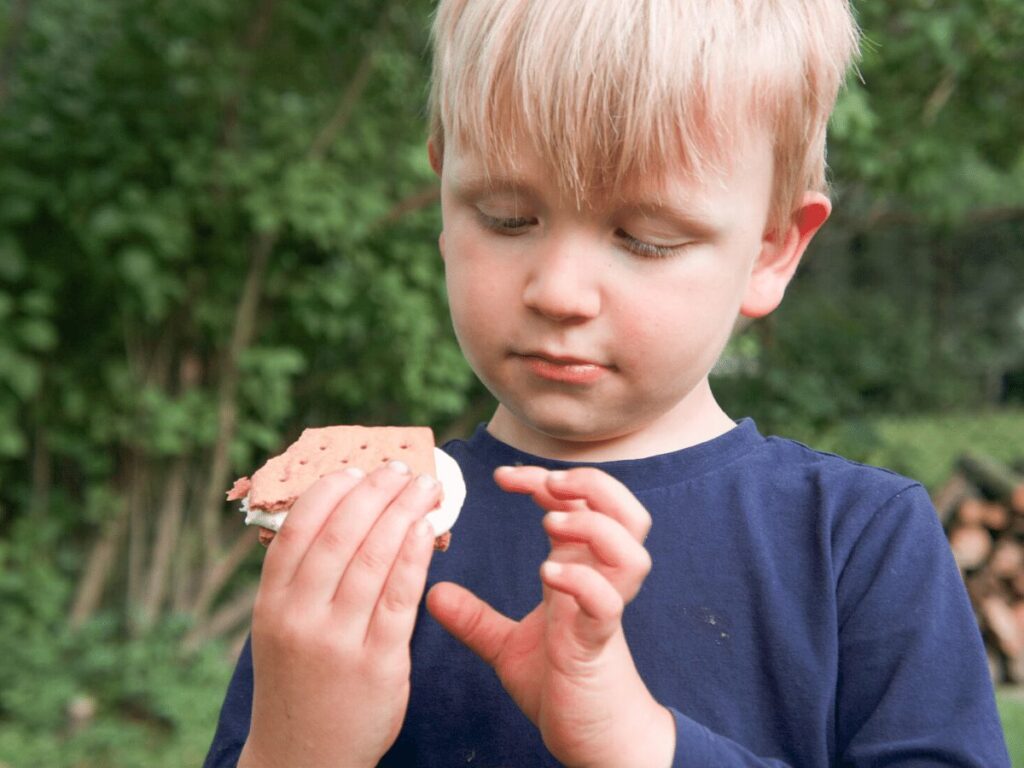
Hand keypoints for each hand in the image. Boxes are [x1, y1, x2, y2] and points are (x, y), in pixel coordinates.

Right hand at [238, 461, 440, 767]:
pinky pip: (400, 595)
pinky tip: (427, 529)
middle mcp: (299, 617)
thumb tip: (338, 515)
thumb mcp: (279, 630)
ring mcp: (337, 640)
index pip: (299, 529)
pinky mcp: (377, 662)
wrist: (303, 760)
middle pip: (340, 534)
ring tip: (423, 488)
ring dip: (402, 512)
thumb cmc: (298, 684)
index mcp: (271, 603)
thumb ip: (300, 580)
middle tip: (400, 469)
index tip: (356, 469)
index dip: (330, 491)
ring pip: (373, 557)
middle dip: (374, 491)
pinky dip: (415, 555)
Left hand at [427, 466, 675, 767]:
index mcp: (580, 571)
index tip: (503, 477)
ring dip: (592, 525)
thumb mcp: (506, 645)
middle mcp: (600, 581)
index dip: (546, 479)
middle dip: (589, 485)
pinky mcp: (600, 642)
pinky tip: (549, 574)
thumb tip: (434, 595)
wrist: (589, 739)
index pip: (581, 503)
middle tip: (547, 485)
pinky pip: (607, 601)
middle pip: (625, 510)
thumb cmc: (560, 685)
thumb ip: (475, 618)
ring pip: (630, 548)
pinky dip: (582, 580)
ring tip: (550, 524)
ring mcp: (606, 609)